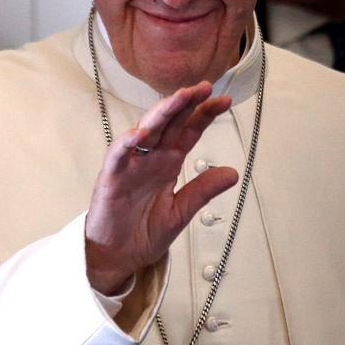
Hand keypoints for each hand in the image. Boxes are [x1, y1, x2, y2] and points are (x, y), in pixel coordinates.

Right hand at [84, 81, 237, 294]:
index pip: (188, 131)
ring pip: (146, 129)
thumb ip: (202, 190)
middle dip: (186, 103)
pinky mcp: (111, 177)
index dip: (205, 115)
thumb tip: (233, 172)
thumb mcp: (181, 212)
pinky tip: (142, 131)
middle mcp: (150, 158)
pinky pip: (118, 154)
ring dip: (162, 112)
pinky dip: (128, 141)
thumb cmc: (143, 232)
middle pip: (170, 123)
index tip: (225, 100)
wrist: (117, 257)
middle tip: (204, 87)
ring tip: (180, 97)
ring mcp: (130, 165)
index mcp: (168, 163)